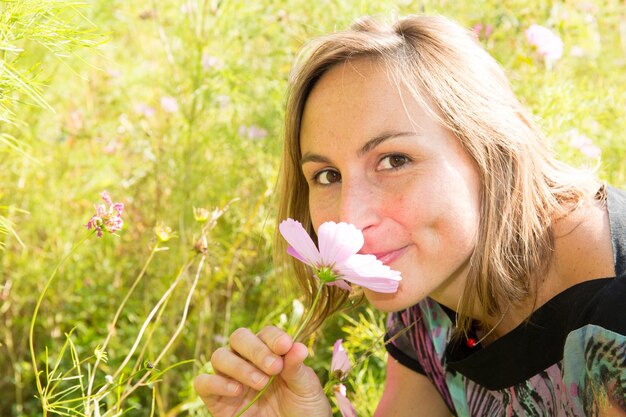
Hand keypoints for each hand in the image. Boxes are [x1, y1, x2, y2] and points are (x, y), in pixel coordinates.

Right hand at [194, 326, 331, 416]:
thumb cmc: (303, 409)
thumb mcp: (306, 388)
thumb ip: (297, 368)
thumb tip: (298, 346)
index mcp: (271, 353)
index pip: (265, 334)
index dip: (273, 337)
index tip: (285, 346)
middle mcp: (248, 361)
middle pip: (238, 338)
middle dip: (255, 349)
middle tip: (274, 367)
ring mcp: (231, 379)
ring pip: (219, 356)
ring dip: (239, 366)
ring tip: (260, 383)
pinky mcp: (217, 400)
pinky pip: (203, 383)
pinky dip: (216, 383)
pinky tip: (237, 391)